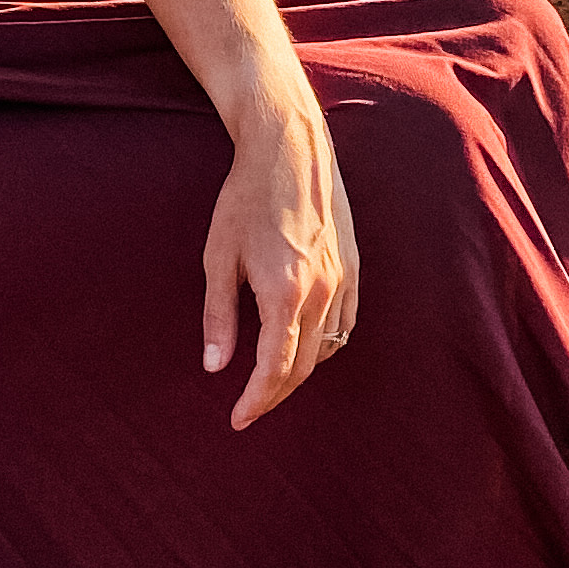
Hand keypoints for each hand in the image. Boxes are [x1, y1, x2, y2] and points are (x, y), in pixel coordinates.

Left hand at [202, 80, 359, 430]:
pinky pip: (344, 323)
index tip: (237, 419)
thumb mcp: (218, 258)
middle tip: (249, 409)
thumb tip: (216, 367)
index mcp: (285, 294)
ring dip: (300, 371)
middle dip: (276, 395)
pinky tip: (305, 345)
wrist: (289, 148)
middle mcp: (321, 293)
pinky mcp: (352, 266)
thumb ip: (219, 317)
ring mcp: (342, 280)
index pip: (275, 369)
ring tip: (272, 379)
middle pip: (303, 368)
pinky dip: (325, 345)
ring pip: (328, 349)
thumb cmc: (245, 200)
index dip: (256, 401)